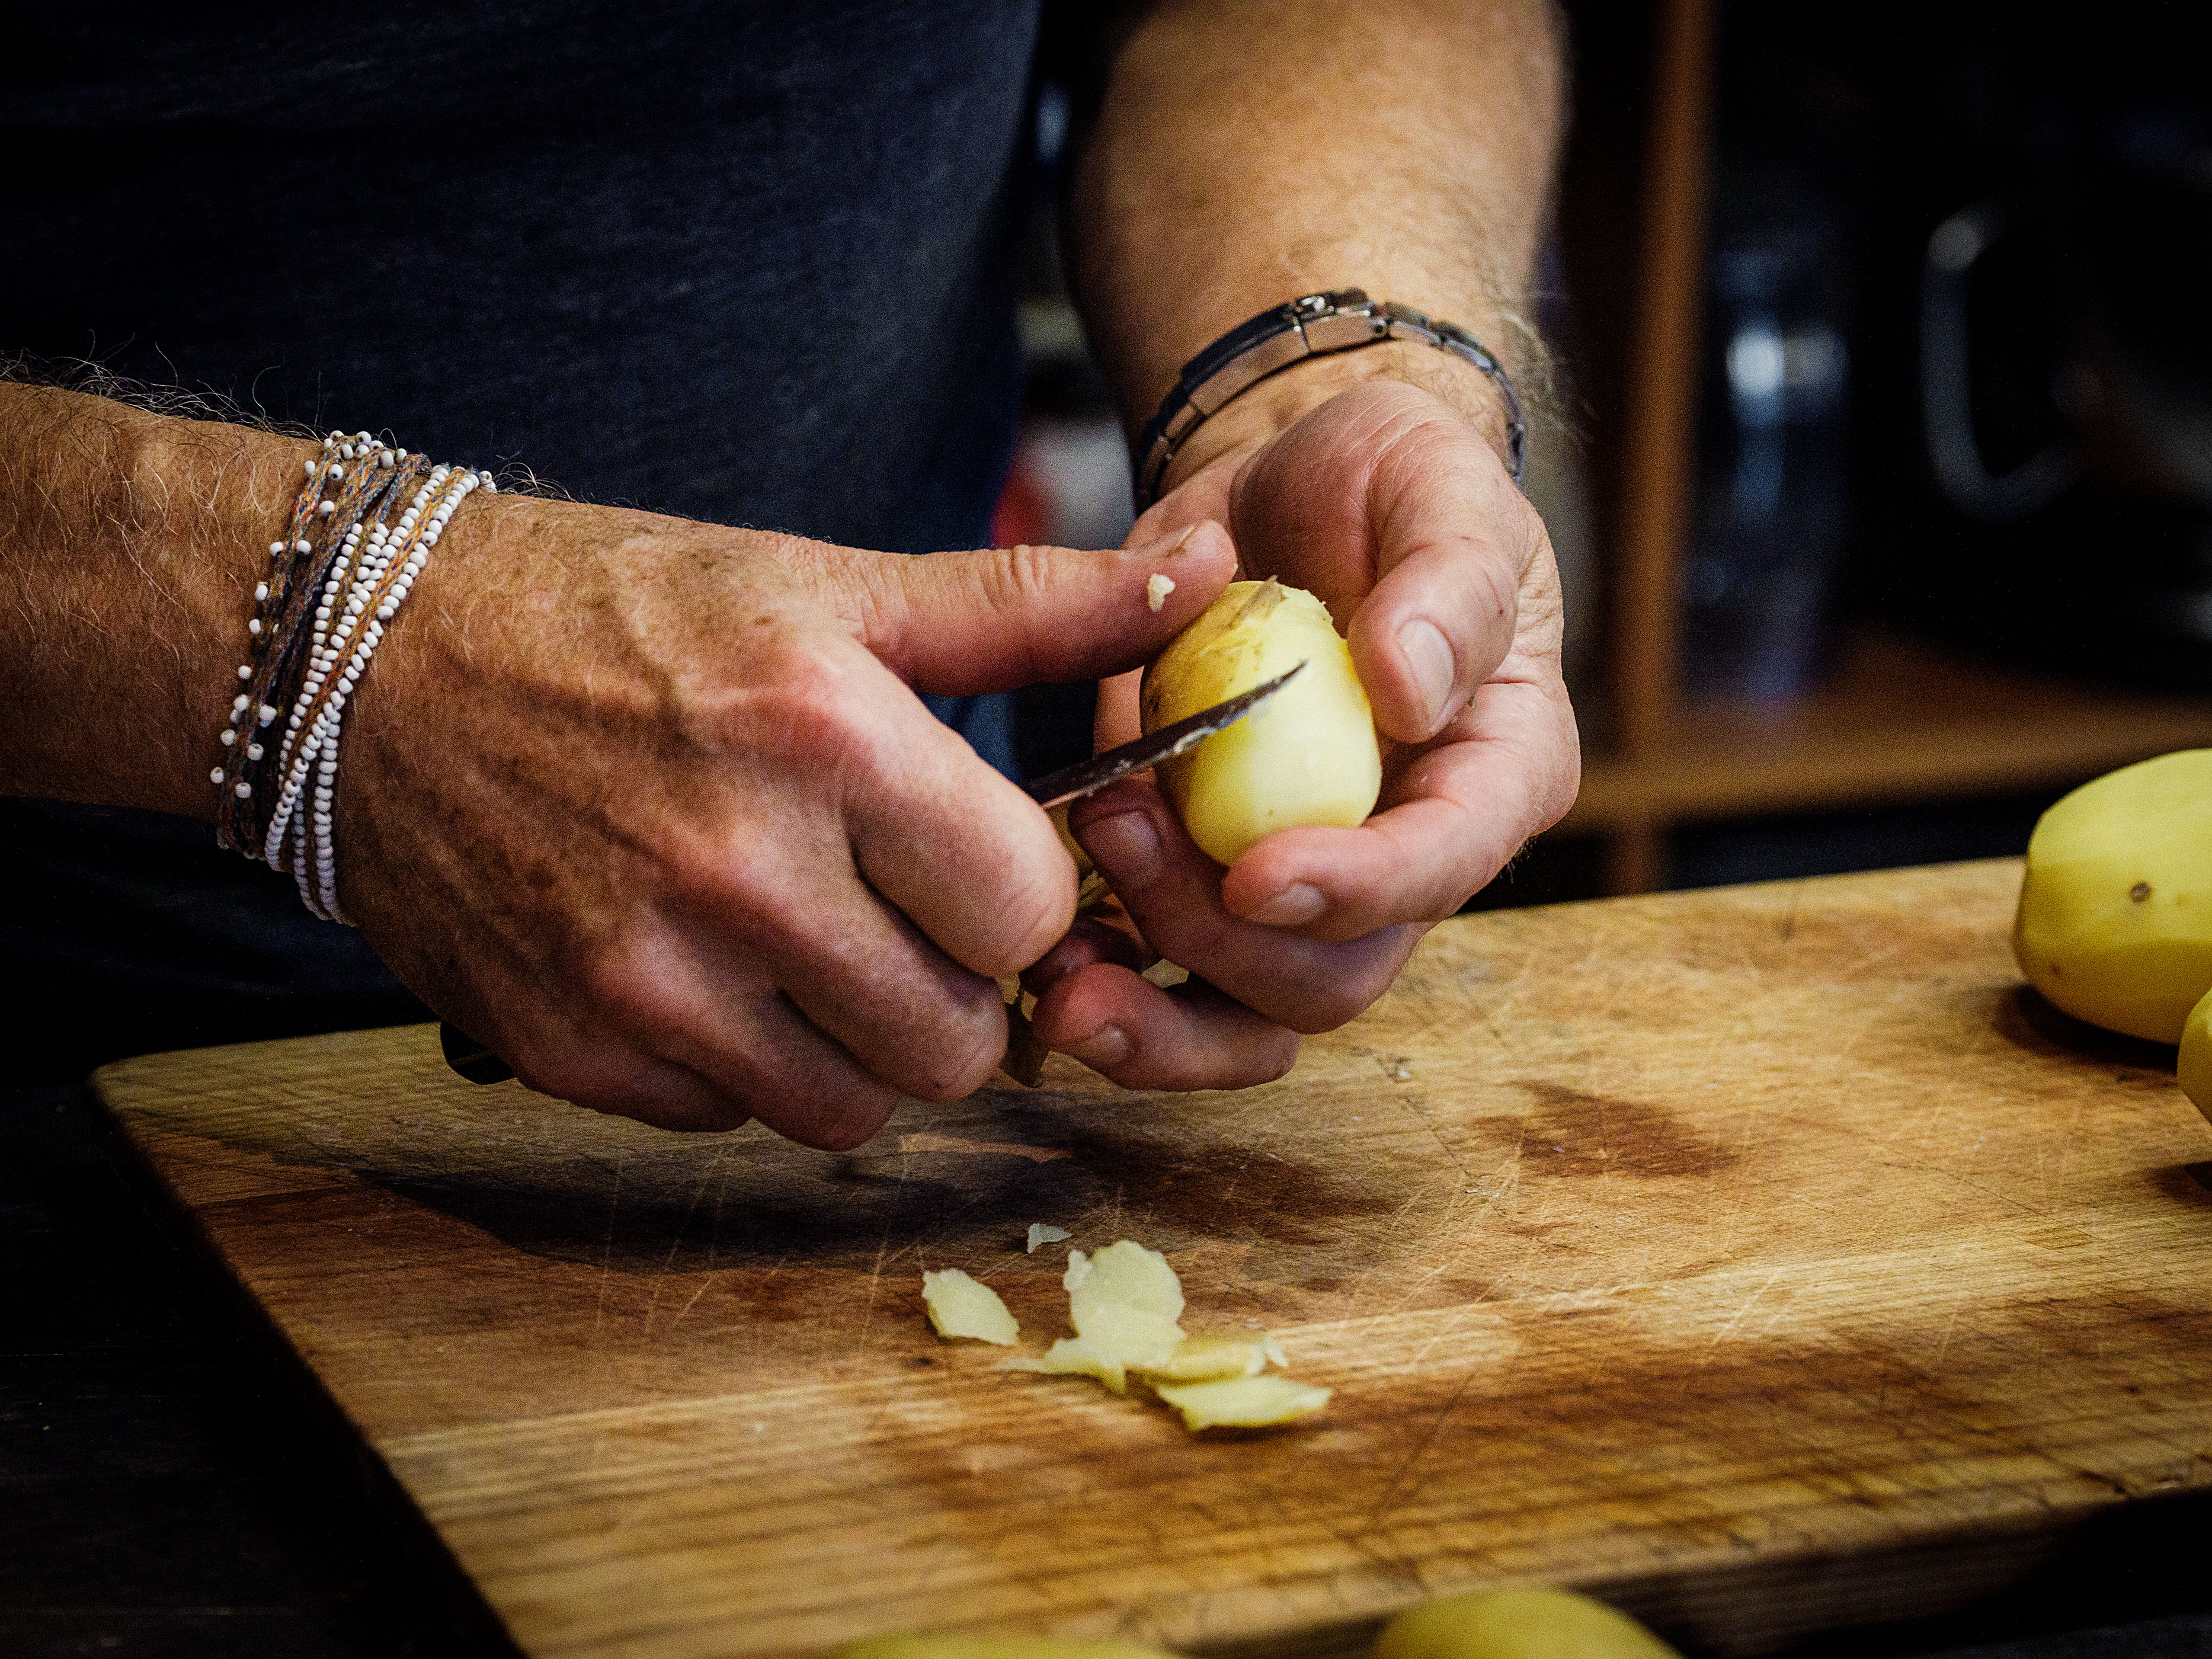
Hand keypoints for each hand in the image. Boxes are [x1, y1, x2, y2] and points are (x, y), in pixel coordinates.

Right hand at [333, 492, 1234, 1147]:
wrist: (370, 662)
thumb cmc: (620, 612)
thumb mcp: (825, 583)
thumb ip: (1025, 609)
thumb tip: (1196, 589)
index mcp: (827, 738)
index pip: (1027, 908)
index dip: (1023, 896)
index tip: (984, 867)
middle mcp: (739, 871)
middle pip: (960, 1036)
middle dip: (961, 988)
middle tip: (909, 920)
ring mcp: (645, 976)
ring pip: (857, 1106)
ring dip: (865, 1047)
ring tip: (820, 951)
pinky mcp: (570, 1049)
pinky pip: (733, 1117)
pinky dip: (747, 1067)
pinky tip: (714, 974)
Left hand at [1023, 375, 1578, 1087]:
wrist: (1284, 490)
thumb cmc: (1386, 482)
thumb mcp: (1434, 484)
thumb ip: (1448, 583)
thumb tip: (1410, 687)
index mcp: (1491, 773)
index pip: (1446, 863)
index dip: (1357, 889)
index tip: (1255, 875)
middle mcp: (1403, 858)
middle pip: (1329, 975)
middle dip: (1217, 939)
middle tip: (1114, 828)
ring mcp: (1300, 886)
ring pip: (1244, 1018)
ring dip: (1152, 1012)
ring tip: (1058, 952)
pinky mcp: (1205, 884)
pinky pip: (1163, 983)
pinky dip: (1101, 989)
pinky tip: (1037, 958)